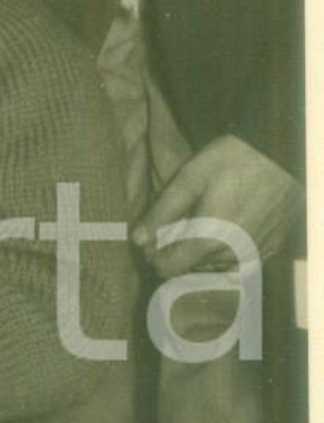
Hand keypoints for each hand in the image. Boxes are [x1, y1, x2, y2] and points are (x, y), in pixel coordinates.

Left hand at [132, 135, 301, 277]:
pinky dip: (227, 250)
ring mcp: (253, 255)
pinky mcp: (270, 249)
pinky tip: (228, 225)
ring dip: (203, 250)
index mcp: (207, 241)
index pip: (167, 269)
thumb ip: (161, 212)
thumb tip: (138, 239)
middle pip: (190, 267)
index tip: (155, 234)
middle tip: (181, 219)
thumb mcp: (190, 178)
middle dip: (178, 248)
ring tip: (206, 218)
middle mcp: (231, 256)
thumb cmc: (234, 160)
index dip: (154, 254)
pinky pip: (239, 261)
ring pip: (214, 266)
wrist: (285, 153)